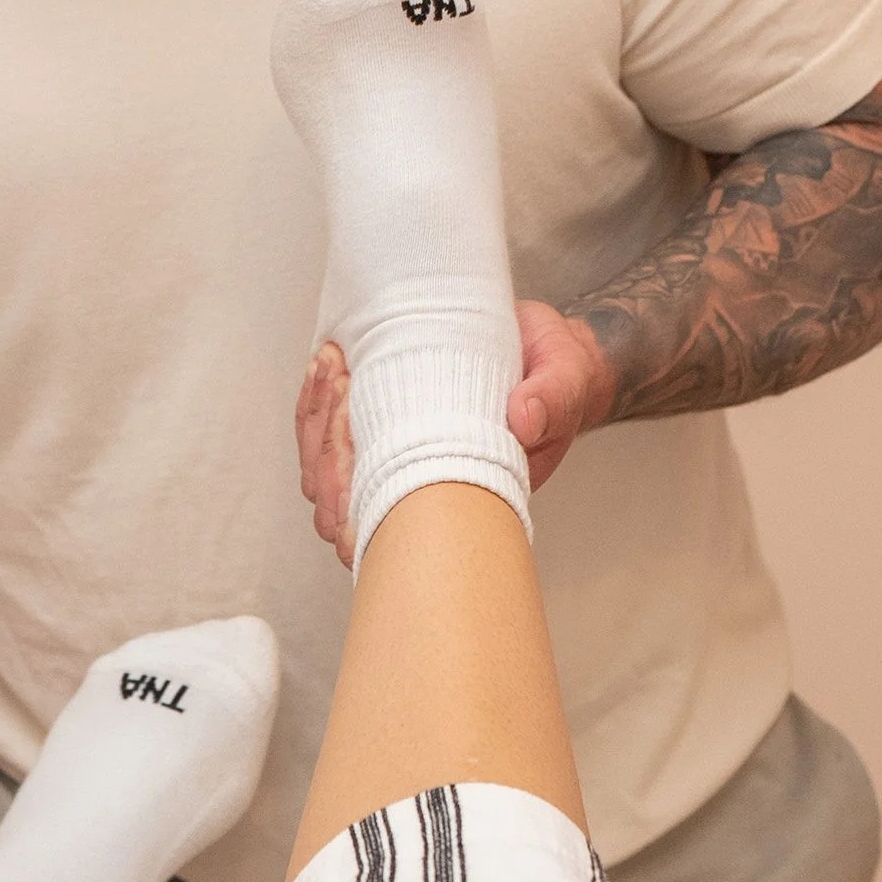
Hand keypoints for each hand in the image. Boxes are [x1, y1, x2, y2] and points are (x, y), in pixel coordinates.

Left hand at [296, 308, 612, 559]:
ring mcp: (397, 464)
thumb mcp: (564, 378)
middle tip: (339, 376)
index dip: (359, 485)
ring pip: (326, 478)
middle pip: (345, 507)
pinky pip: (328, 441)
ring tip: (332, 365)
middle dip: (329, 443)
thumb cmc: (553, 378)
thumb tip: (523, 419)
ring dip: (316, 422)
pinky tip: (327, 364)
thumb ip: (552, 398)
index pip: (393, 523)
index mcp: (466, 492)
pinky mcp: (380, 433)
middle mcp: (423, 489)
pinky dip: (316, 406)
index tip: (356, 416)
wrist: (546, 358)